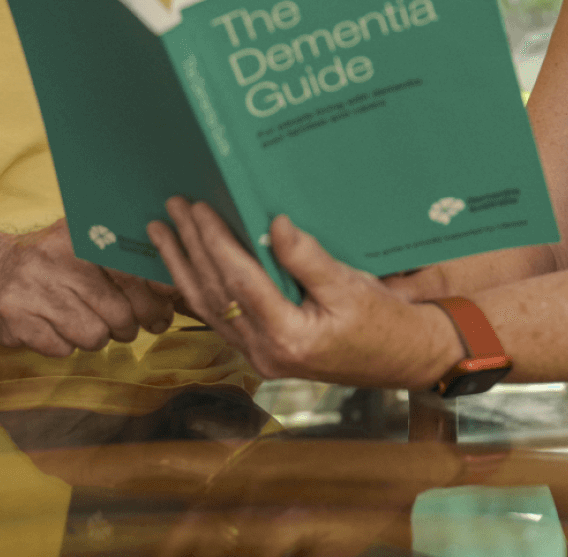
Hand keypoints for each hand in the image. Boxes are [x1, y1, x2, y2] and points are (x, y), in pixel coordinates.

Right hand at [0, 219, 178, 357]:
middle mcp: (55, 257)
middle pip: (117, 310)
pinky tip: (57, 329)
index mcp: (80, 235)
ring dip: (98, 338)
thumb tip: (175, 287)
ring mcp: (32, 289)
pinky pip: (62, 349)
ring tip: (89, 325)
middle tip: (130, 326)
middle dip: (131, 326)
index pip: (131, 269)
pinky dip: (66, 346)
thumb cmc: (53, 264)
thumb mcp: (84, 245)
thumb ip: (126, 259)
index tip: (168, 304)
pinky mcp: (15, 319)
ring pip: (93, 335)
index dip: (155, 293)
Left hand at [147, 200, 461, 387]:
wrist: (404, 358)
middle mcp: (264, 352)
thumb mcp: (352, 286)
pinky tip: (187, 265)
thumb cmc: (385, 323)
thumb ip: (307, 258)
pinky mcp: (263, 351)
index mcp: (287, 337)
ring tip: (162, 233)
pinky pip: (221, 316)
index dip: (216, 241)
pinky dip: (200, 286)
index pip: (239, 281)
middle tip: (172, 209)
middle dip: (190, 247)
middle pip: (214, 293)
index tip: (200, 208)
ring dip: (183, 267)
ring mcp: (260, 356)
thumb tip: (273, 225)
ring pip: (208, 307)